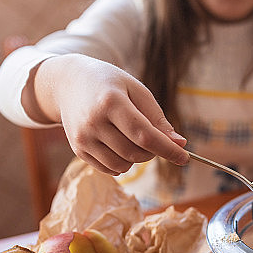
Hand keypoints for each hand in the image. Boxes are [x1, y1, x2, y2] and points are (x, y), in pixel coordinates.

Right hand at [31, 54, 188, 174]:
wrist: (68, 83)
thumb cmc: (109, 84)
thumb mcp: (136, 90)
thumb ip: (157, 118)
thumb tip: (179, 144)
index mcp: (110, 102)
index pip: (144, 135)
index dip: (167, 149)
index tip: (185, 157)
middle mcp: (93, 122)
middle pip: (135, 152)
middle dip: (153, 151)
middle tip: (154, 138)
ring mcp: (83, 138)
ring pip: (123, 165)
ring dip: (137, 158)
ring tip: (133, 138)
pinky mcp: (78, 150)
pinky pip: (110, 169)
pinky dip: (122, 163)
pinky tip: (119, 144)